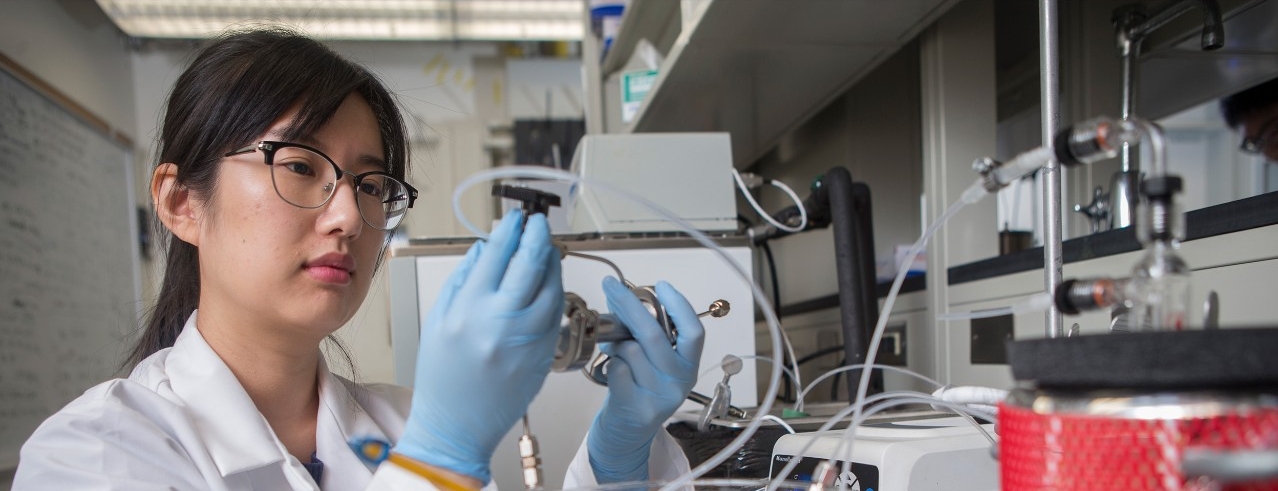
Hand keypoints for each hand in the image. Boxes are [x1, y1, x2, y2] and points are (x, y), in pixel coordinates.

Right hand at [394, 210, 563, 482]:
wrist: (456, 424)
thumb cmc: (443, 377)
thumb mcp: (438, 321)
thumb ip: (463, 280)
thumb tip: (484, 248)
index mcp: (468, 309)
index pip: (497, 254)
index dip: (511, 230)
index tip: (516, 219)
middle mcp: (500, 321)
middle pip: (531, 264)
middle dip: (538, 237)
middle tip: (539, 224)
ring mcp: (527, 338)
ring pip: (551, 287)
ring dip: (552, 262)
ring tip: (547, 249)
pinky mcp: (543, 353)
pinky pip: (556, 313)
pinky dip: (555, 291)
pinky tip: (550, 281)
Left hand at [588, 277, 704, 482]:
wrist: (628, 433)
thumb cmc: (640, 388)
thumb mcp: (657, 364)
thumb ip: (651, 336)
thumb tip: (624, 298)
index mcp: (689, 366)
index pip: (694, 332)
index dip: (679, 306)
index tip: (662, 285)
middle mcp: (679, 381)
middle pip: (654, 334)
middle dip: (629, 305)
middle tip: (611, 286)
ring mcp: (659, 396)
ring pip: (631, 350)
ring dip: (616, 344)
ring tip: (615, 351)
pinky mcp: (637, 407)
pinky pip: (617, 369)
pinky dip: (610, 364)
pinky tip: (613, 371)